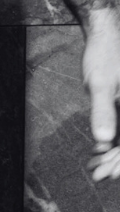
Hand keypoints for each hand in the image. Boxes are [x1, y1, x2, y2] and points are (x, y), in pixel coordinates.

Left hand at [83, 10, 119, 181]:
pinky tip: (96, 152)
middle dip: (117, 161)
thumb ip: (104, 112)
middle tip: (97, 175)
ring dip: (113, 154)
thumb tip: (105, 140)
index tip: (110, 175)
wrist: (104, 35)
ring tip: (93, 167)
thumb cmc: (104, 56)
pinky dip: (110, 141)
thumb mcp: (101, 85)